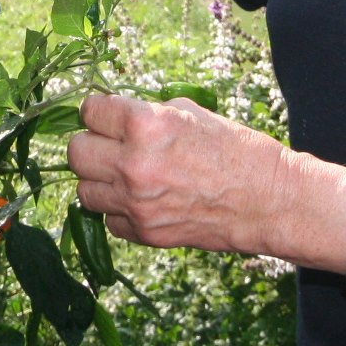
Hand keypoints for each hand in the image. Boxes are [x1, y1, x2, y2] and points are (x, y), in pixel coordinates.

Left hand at [66, 92, 293, 253]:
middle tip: (109, 144)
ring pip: (84, 190)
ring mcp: (136, 204)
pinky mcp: (144, 233)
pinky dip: (119, 211)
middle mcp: (133, 164)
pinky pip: (109, 219)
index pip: (90, 111)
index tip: (107, 115)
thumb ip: (146, 113)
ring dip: (100, 180)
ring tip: (123, 174)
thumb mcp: (190, 113)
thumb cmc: (235, 149)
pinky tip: (141, 200)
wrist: (268, 201)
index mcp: (145, 124)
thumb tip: (115, 115)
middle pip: (76, 152)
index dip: (98, 112)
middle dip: (91, 144)